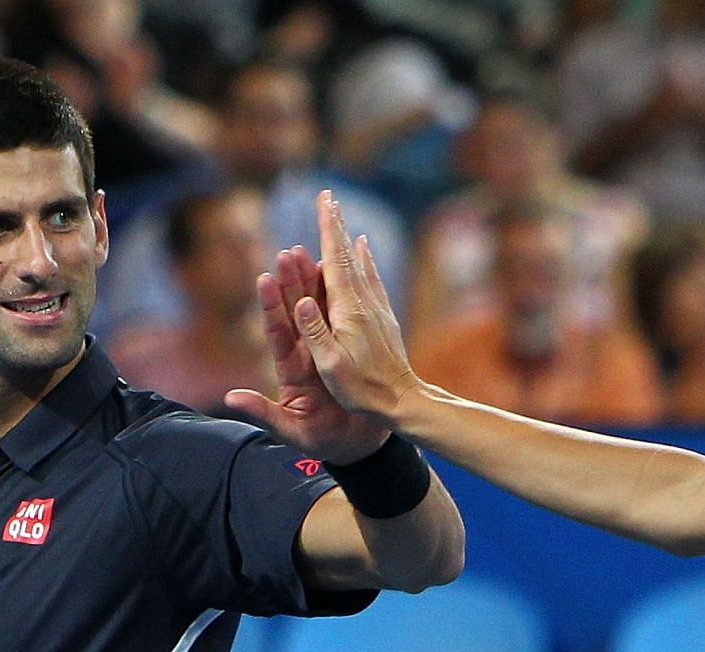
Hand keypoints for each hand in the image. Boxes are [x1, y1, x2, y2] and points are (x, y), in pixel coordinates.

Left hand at [223, 235, 388, 463]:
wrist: (359, 447)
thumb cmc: (322, 441)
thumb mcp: (289, 431)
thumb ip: (262, 413)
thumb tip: (230, 398)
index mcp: (291, 371)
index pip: (278, 333)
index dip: (271, 307)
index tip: (264, 278)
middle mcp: (307, 355)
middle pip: (296, 313)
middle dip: (292, 282)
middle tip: (288, 252)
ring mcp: (328, 351)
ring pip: (320, 311)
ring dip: (315, 283)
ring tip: (312, 253)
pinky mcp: (347, 351)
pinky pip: (344, 321)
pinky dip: (342, 299)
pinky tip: (342, 276)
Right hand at [227, 191, 421, 428]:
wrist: (403, 401)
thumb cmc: (362, 389)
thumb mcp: (331, 365)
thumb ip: (315, 332)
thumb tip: (302, 301)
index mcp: (348, 311)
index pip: (335, 262)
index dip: (329, 230)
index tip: (324, 201)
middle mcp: (364, 303)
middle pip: (347, 256)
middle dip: (336, 225)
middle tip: (328, 197)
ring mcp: (377, 309)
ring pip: (360, 264)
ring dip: (348, 239)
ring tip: (342, 217)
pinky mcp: (384, 317)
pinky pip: (373, 279)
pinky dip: (367, 259)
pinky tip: (366, 250)